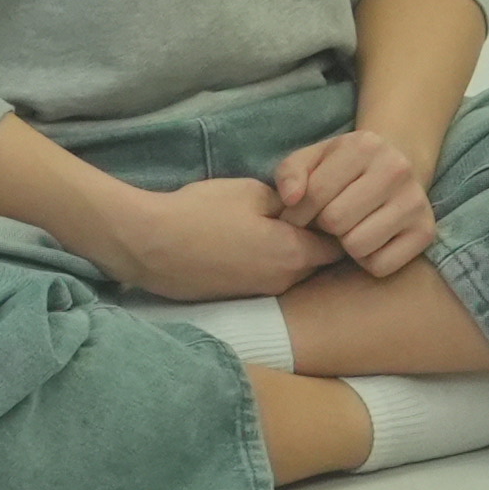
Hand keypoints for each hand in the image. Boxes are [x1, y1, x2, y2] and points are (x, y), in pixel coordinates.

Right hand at [103, 171, 327, 303]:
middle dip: (314, 239)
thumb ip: (288, 203)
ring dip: (287, 252)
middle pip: (316, 262)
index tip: (329, 205)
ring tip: (266, 224)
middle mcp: (283, 282)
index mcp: (294, 254)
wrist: (149, 244)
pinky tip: (243, 242)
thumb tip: (302, 210)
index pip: (339, 246)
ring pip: (290, 271)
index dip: (338, 224)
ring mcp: (260, 293)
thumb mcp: (252, 192)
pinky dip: (264, 262)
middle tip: (299, 211)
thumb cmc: (202, 212)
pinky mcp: (237, 297)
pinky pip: (265, 278)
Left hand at [270, 123, 440, 278]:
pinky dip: (368, 261)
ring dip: (345, 245)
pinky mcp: (426, 232)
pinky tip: (370, 240)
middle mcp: (396, 169)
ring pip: (358, 246)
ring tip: (350, 228)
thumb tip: (290, 200)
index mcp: (364, 145)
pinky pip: (380, 265)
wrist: (395, 169)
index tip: (299, 216)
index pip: (315, 193)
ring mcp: (415, 201)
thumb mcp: (314, 159)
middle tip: (328, 221)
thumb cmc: (344, 168)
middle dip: (323, 226)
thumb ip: (290, 173)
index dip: (298, 213)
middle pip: (336, 221)